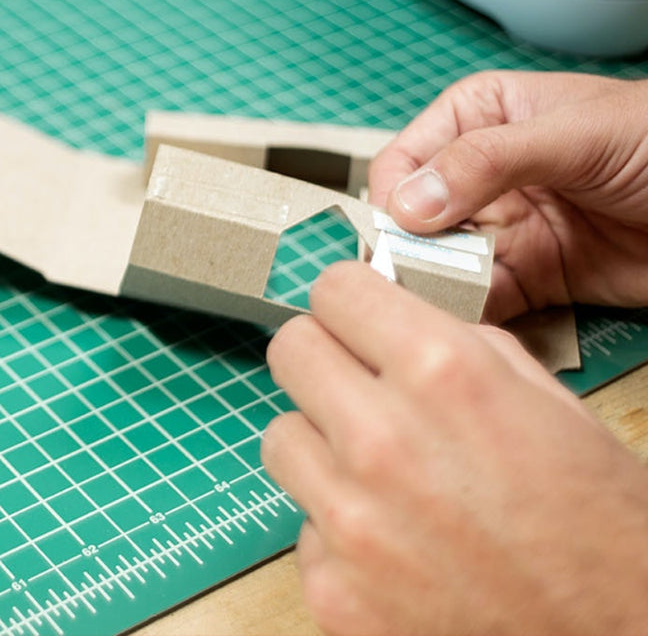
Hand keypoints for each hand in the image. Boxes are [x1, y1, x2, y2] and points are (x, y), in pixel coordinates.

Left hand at [262, 262, 647, 635]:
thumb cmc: (598, 523)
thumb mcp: (545, 399)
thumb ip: (459, 346)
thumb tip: (394, 323)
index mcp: (442, 373)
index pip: (334, 289)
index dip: (347, 298)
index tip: (353, 313)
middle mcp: (382, 440)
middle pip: (290, 350)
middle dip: (321, 354)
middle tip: (352, 378)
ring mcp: (350, 521)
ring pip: (281, 435)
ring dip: (320, 440)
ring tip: (373, 466)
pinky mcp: (333, 590)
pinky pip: (303, 523)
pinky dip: (334, 522)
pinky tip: (389, 536)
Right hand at [369, 71, 647, 321]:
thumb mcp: (574, 134)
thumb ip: (487, 160)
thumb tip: (409, 203)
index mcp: (476, 120)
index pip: (403, 161)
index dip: (392, 201)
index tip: (397, 239)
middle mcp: (477, 176)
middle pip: (414, 220)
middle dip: (409, 253)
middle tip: (411, 285)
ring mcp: (502, 229)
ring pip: (441, 264)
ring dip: (436, 288)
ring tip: (438, 309)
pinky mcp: (527, 276)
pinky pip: (480, 299)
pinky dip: (469, 314)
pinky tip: (467, 323)